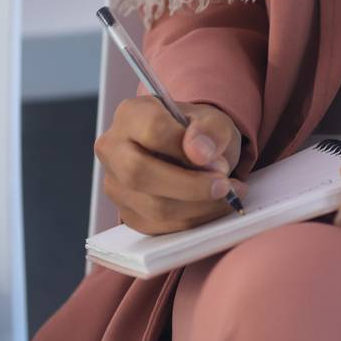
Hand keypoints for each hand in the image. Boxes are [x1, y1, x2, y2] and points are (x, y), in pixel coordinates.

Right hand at [94, 98, 247, 234]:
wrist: (192, 150)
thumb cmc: (197, 132)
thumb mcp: (213, 120)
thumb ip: (210, 130)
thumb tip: (199, 152)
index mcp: (130, 114)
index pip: (152, 130)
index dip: (186, 148)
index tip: (216, 161)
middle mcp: (113, 148)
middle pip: (140, 173)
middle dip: (190, 186)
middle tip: (225, 186)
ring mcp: (115, 184)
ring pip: (151, 206)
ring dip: (197, 206)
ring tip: (227, 195)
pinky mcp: (127, 213)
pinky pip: (159, 227)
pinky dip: (193, 220)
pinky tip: (213, 207)